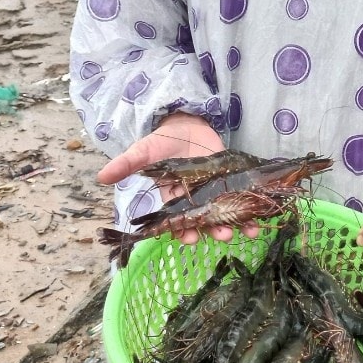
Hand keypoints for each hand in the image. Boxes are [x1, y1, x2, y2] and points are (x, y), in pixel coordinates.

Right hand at [96, 112, 248, 245]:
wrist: (187, 123)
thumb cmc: (162, 142)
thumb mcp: (144, 151)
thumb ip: (126, 164)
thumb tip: (100, 177)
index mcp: (173, 201)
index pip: (178, 223)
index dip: (182, 233)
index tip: (188, 238)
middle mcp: (195, 202)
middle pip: (206, 224)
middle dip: (214, 232)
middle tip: (223, 235)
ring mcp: (215, 194)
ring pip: (227, 216)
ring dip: (238, 226)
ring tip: (248, 232)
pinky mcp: (232, 183)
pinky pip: (243, 201)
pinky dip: (252, 212)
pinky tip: (261, 219)